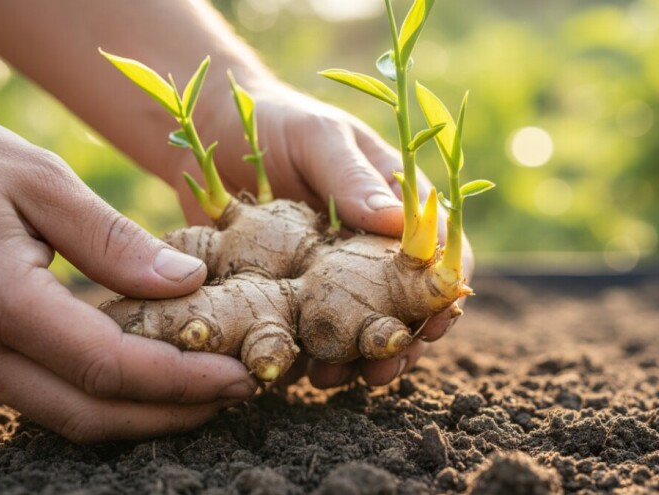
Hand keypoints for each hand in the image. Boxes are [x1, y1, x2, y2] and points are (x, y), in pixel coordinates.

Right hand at [0, 101, 257, 442]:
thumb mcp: (41, 180)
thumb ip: (114, 240)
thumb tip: (187, 284)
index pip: (108, 365)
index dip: (181, 380)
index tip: (239, 375)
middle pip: (91, 413)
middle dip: (173, 412)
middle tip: (238, 391)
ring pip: (69, 415)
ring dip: (143, 413)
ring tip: (206, 390)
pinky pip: (48, 396)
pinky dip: (106, 396)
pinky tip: (149, 376)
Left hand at [172, 82, 474, 388]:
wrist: (210, 132)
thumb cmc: (274, 121)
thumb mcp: (316, 138)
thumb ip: (352, 177)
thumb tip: (397, 222)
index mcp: (394, 202)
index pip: (443, 251)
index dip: (447, 289)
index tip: (436, 320)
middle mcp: (371, 244)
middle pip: (408, 304)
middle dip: (402, 342)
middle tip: (381, 369)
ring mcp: (334, 272)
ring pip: (362, 327)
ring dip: (356, 359)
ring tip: (332, 378)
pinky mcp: (295, 290)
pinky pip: (311, 329)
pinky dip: (309, 354)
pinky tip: (295, 368)